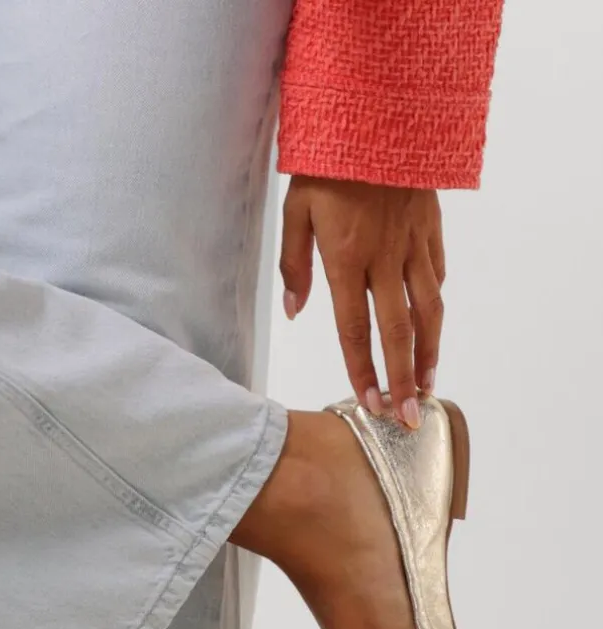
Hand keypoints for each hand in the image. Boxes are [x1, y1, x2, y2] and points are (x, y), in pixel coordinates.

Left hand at [279, 175, 445, 429]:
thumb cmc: (327, 162)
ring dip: (430, 353)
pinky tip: (432, 326)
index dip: (364, 371)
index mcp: (346, 258)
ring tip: (429, 386)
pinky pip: (436, 274)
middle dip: (404, 380)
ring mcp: (413, 244)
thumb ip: (294, 263)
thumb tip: (297, 311)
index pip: (355, 330)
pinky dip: (434, 304)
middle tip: (408, 416)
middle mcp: (384, 258)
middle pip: (398, 332)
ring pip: (429, 310)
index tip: (371, 403)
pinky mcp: (431, 228)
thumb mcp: (297, 210)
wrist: (376, 110)